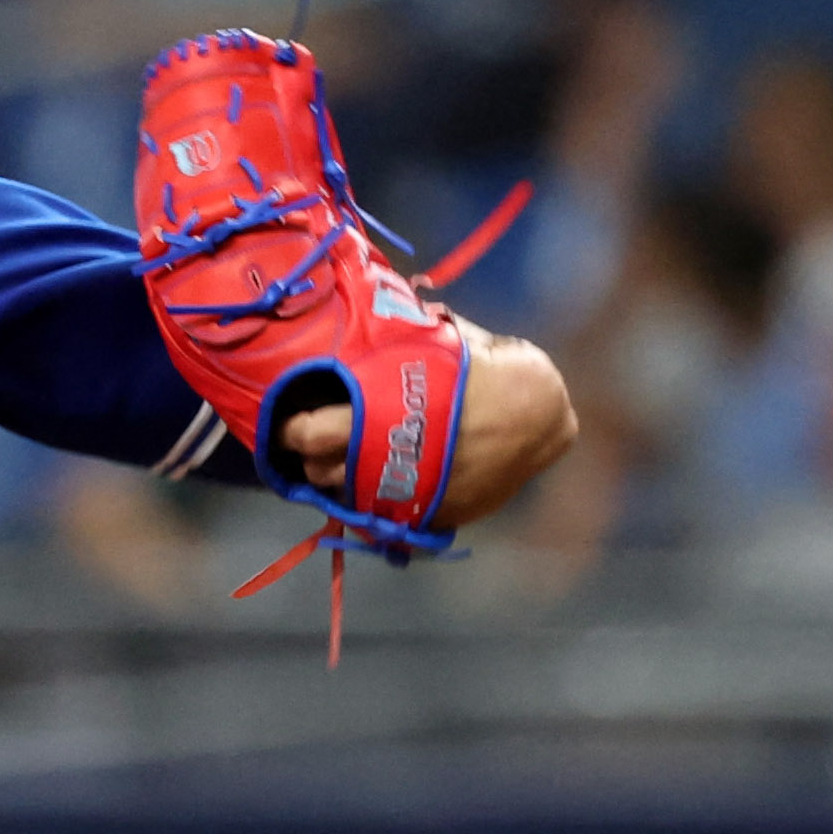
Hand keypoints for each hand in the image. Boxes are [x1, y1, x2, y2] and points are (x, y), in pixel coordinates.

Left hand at [269, 326, 579, 531]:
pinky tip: (384, 482)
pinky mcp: (433, 516)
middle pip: (321, 474)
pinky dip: (380, 503)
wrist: (542, 414)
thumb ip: (398, 345)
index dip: (293, 428)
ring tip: (346, 461)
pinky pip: (388, 519)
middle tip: (313, 442)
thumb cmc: (489, 369)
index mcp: (383, 415)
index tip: (289, 420)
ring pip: (349, 501)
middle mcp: (390, 464)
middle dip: (311, 459)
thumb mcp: (436, 348)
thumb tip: (372, 314)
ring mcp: (410, 496)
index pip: (311, 434)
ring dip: (341, 482)